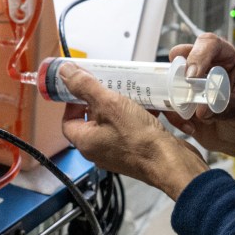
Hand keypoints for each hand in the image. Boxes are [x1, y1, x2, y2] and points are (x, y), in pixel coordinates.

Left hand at [57, 65, 207, 200]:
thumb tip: (64, 72)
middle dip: (99, 99)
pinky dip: (134, 115)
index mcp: (85, 142)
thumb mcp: (108, 104)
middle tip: (108, 84)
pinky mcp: (135, 151)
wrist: (171, 162)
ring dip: (119, 106)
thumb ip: (85, 87)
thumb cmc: (139, 139)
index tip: (82, 86)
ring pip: (112, 123)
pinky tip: (145, 105)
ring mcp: (117, 152)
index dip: (72, 101)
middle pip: (91, 119)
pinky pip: (129, 129)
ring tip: (127, 92)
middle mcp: (98, 150)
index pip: (68, 119)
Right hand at [164, 33, 234, 171]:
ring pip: (168, 78)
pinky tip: (189, 127)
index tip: (192, 76)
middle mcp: (204, 64)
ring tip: (190, 119)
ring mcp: (187, 80)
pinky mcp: (176, 97)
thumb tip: (201, 110)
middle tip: (179, 90)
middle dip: (177, 72)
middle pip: (182, 54)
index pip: (210, 44)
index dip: (198, 54)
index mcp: (225, 58)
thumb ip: (225, 109)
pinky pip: (164, 101)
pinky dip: (171, 115)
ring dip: (173, 98)